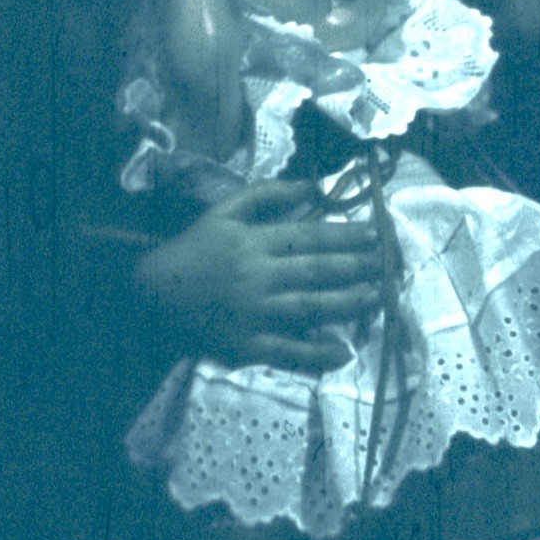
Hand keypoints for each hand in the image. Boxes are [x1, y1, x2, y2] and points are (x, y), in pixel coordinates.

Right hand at [139, 179, 383, 371]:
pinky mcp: (244, 346)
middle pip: (315, 271)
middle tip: (390, 265)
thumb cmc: (192, 248)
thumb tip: (311, 185)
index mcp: (252, 243)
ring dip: (347, 303)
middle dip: (357, 267)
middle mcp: (256, 277)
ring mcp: (251, 313)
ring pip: (308, 308)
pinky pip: (285, 352)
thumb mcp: (223, 211)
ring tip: (378, 297)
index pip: (308, 237)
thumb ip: (266, 194)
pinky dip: (315, 354)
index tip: (376, 233)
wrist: (150, 294)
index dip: (345, 235)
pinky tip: (343, 353)